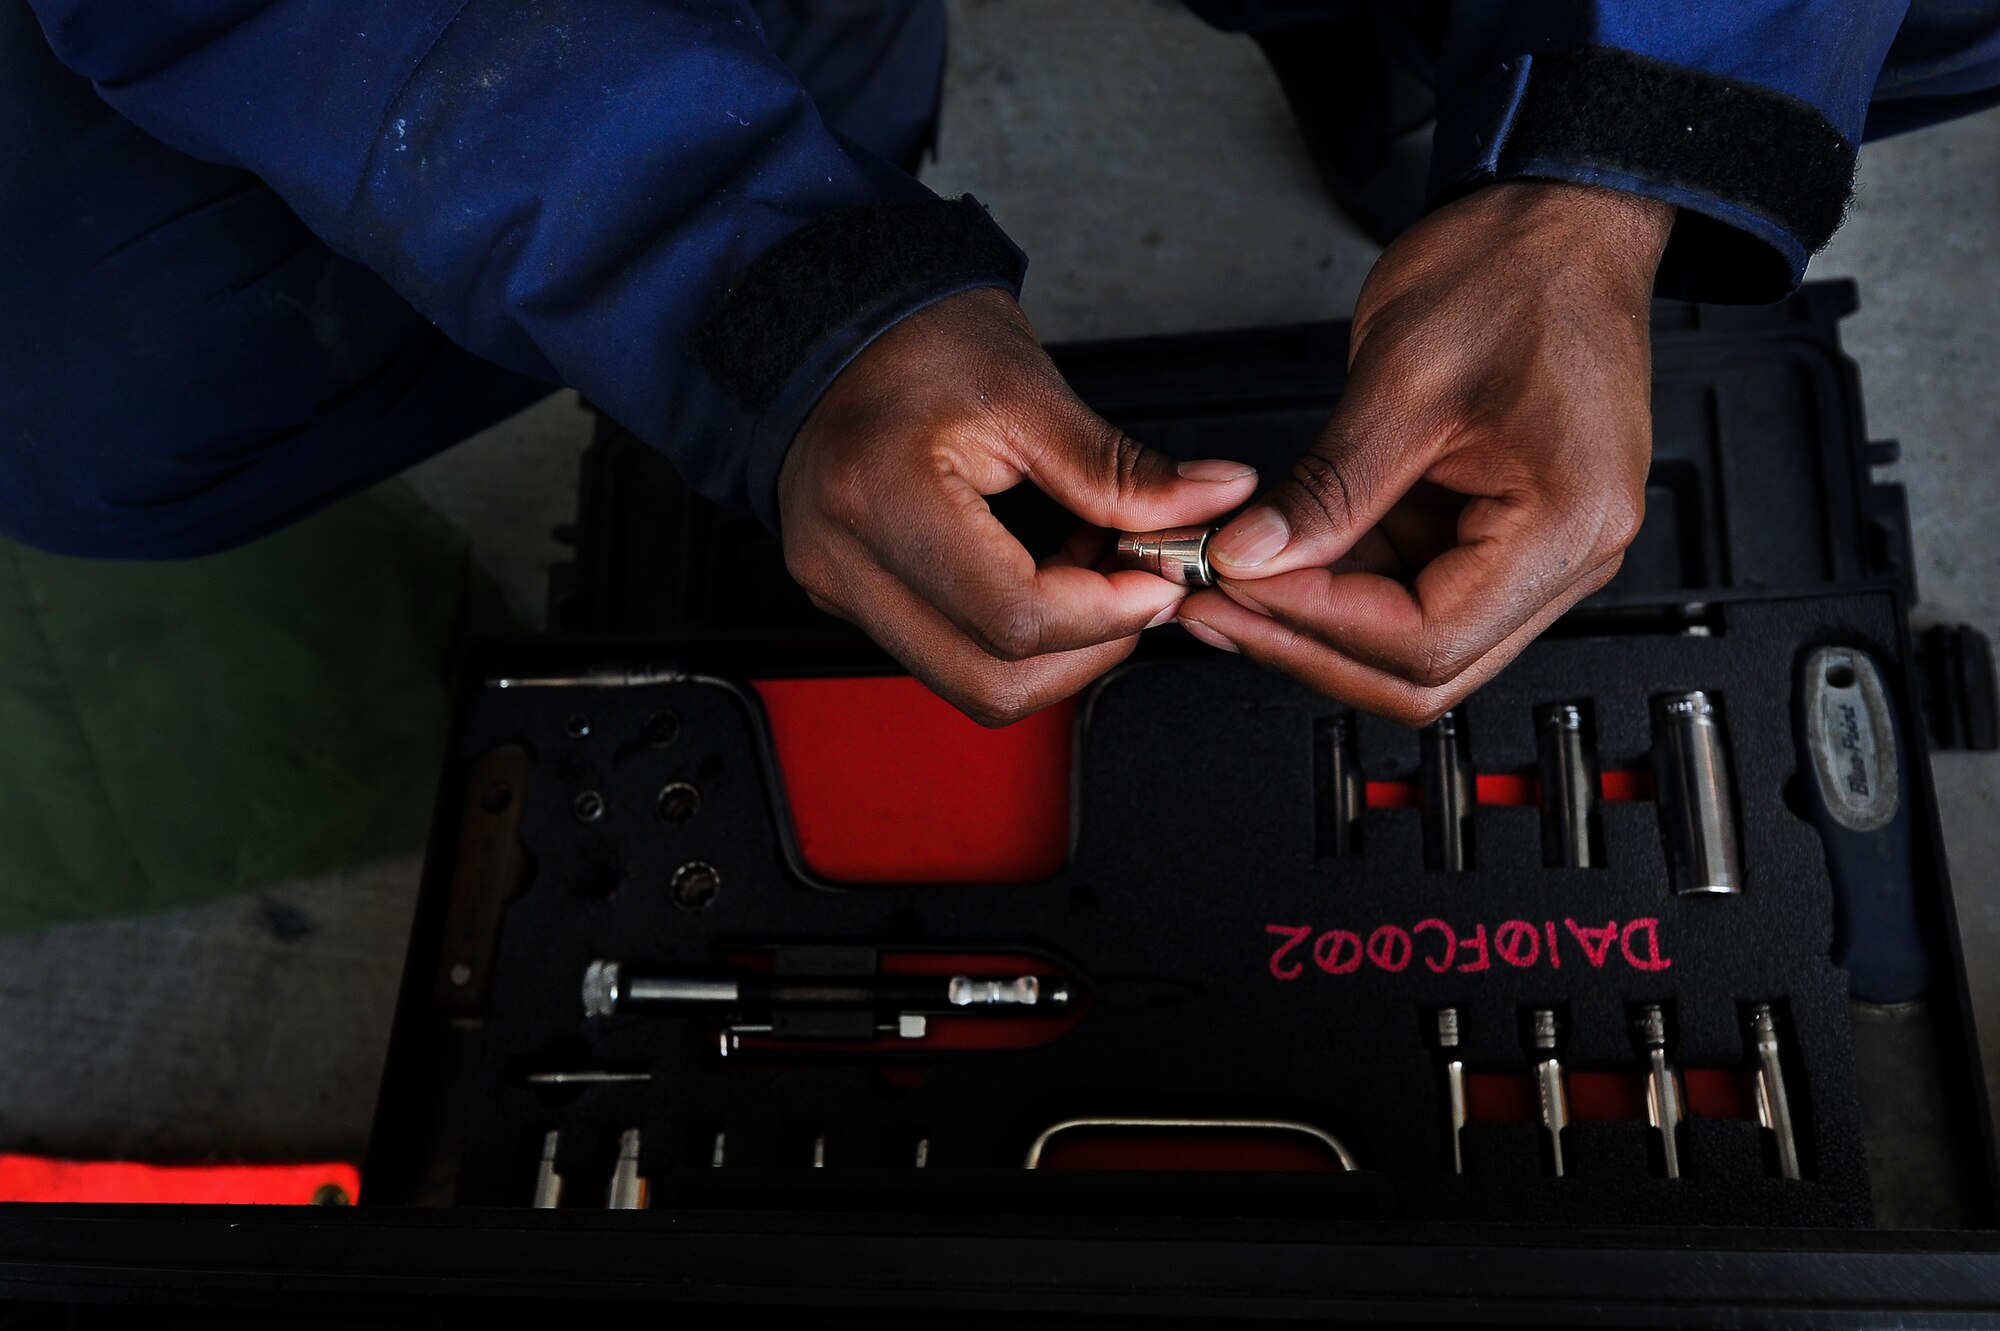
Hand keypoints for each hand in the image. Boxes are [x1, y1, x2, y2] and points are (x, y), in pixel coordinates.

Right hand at [779, 287, 1258, 724]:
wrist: (839, 328)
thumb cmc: (919, 340)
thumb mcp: (1030, 391)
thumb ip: (1121, 470)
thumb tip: (1211, 502)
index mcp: (883, 497)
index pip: (1015, 618)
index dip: (1107, 612)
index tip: (1160, 574)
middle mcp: (845, 562)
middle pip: (991, 681)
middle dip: (1089, 647)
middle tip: (1139, 583)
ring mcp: (839, 589)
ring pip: (971, 686)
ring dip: (1056, 649)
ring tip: (1091, 571)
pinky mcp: (850, 598)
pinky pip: (948, 654)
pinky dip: (1016, 636)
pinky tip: (1047, 573)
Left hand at [1178, 181, 1673, 724]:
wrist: (1560, 220)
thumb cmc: (1517, 271)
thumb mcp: (1403, 380)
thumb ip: (1326, 488)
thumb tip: (1250, 558)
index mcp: (1568, 523)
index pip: (1427, 638)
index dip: (1317, 623)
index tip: (1236, 587)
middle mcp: (1569, 554)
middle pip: (1424, 666)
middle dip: (1308, 640)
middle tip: (1215, 603)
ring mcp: (1536, 548)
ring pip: (1411, 639)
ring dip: (1316, 615)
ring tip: (1229, 573)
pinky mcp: (1500, 528)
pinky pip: (1413, 586)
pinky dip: (1339, 578)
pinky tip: (1276, 550)